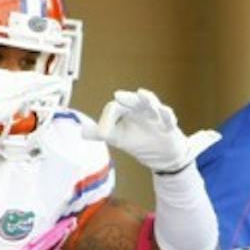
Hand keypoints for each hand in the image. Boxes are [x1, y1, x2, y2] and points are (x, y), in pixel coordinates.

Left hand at [83, 87, 219, 173]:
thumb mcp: (117, 138)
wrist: (162, 154)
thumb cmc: (139, 140)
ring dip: (148, 100)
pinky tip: (164, 113)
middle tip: (118, 95)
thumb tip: (81, 132)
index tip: (103, 133)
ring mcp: (155, 116)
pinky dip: (167, 115)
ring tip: (143, 95)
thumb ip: (101, 133)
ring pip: (152, 104)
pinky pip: (168, 118)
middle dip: (127, 98)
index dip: (108, 118)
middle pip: (134, 100)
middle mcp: (140, 110)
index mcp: (126, 111)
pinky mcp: (168, 126)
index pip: (115, 108)